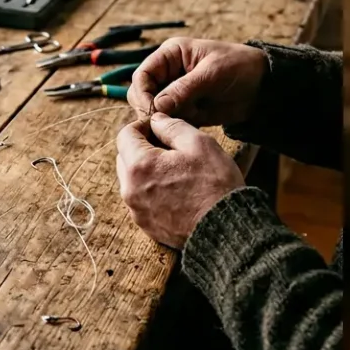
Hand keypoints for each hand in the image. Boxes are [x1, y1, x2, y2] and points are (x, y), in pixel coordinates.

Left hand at [116, 112, 244, 248]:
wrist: (225, 229)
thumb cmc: (215, 185)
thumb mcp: (199, 144)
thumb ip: (172, 127)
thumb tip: (156, 120)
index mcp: (140, 166)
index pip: (125, 135)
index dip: (143, 125)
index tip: (160, 127)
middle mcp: (130, 190)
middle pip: (125, 158)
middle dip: (142, 147)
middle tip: (169, 147)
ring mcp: (137, 211)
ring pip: (132, 180)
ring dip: (146, 170)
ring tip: (175, 171)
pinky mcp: (146, 226)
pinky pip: (141, 200)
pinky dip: (152, 190)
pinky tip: (176, 190)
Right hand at [127, 38, 266, 127]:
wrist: (263, 86)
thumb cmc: (239, 67)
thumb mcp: (212, 73)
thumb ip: (184, 89)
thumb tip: (157, 106)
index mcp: (171, 55)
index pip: (142, 75)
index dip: (143, 93)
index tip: (152, 111)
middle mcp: (169, 74)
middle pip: (143, 95)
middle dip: (150, 110)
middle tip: (164, 124)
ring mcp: (176, 94)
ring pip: (155, 112)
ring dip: (163, 122)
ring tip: (180, 127)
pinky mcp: (186, 111)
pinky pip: (171, 123)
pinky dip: (174, 129)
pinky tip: (186, 132)